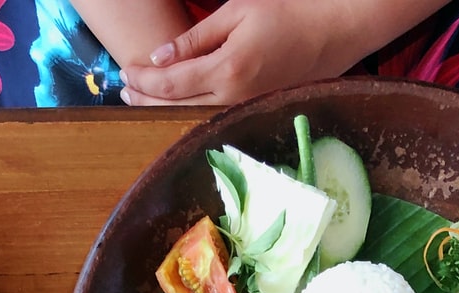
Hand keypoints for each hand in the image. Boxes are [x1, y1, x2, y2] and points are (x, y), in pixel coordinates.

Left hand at [119, 0, 372, 105]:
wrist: (334, 29)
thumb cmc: (288, 11)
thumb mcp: (237, 12)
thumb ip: (196, 38)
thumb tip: (160, 57)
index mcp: (227, 70)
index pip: (172, 83)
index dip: (144, 81)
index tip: (125, 73)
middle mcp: (232, 97)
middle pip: (176, 106)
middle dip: (146, 98)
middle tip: (124, 91)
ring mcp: (243, 108)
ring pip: (190, 114)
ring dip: (162, 106)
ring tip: (141, 97)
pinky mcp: (251, 110)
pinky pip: (209, 113)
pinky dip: (186, 107)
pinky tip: (173, 101)